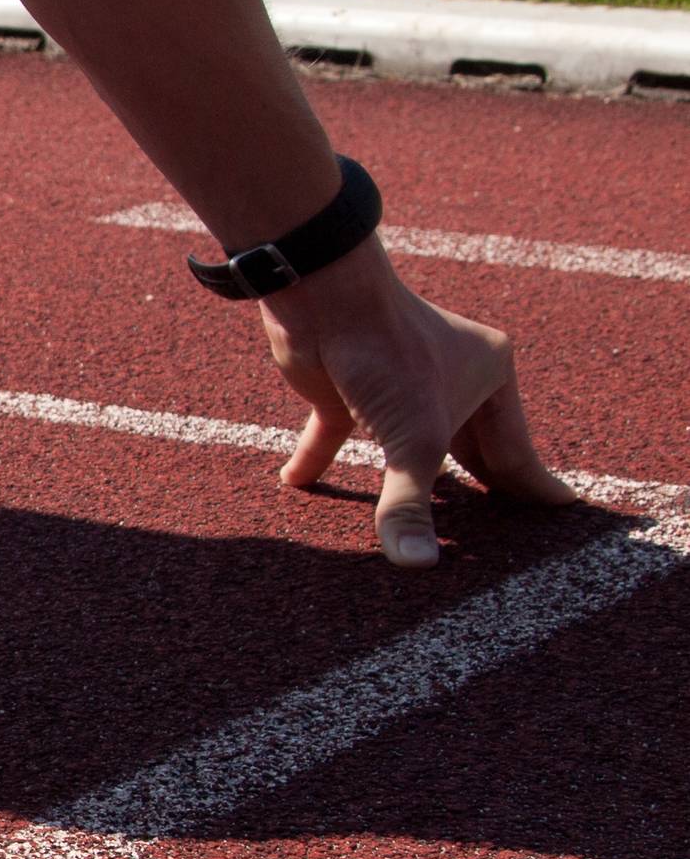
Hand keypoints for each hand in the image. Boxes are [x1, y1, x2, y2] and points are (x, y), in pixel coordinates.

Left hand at [261, 245, 578, 566]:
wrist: (322, 294)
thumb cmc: (385, 351)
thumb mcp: (413, 437)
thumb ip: (411, 503)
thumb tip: (417, 564)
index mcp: (489, 376)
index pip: (515, 450)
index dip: (534, 487)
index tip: (562, 513)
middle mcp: (448, 377)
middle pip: (469, 448)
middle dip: (478, 490)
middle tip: (499, 536)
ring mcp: (396, 384)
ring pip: (410, 444)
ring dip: (412, 481)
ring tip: (425, 521)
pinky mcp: (343, 389)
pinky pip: (333, 435)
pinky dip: (318, 459)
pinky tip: (298, 484)